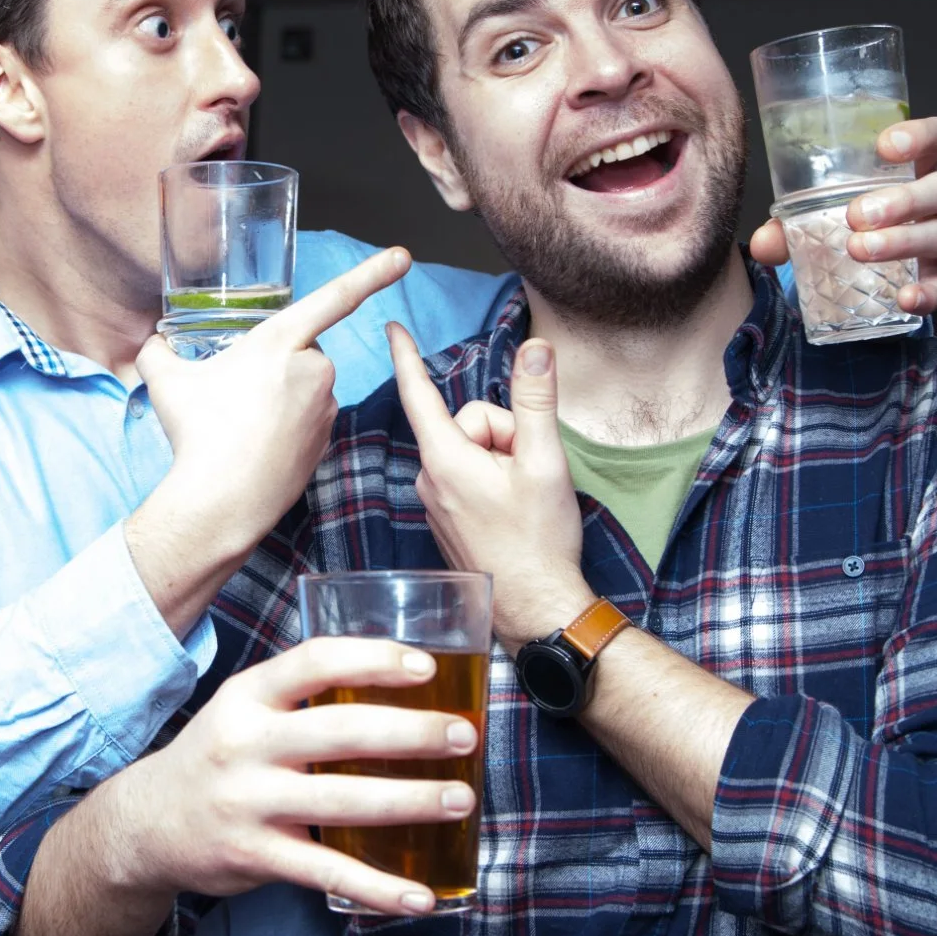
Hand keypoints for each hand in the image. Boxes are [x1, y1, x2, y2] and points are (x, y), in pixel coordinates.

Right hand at [101, 636, 477, 916]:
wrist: (146, 824)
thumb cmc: (218, 758)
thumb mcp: (243, 710)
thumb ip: (302, 697)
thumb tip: (399, 686)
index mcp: (247, 697)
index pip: (314, 662)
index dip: (374, 659)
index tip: (427, 668)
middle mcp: (245, 745)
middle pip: (341, 731)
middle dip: (413, 733)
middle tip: (464, 735)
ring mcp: (249, 803)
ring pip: (343, 801)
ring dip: (411, 801)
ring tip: (460, 800)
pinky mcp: (255, 856)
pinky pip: (328, 874)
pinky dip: (380, 889)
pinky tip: (422, 895)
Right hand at [135, 248, 411, 558]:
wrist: (221, 501)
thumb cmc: (197, 435)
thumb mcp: (166, 381)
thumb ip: (158, 350)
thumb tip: (152, 343)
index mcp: (280, 341)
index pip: (334, 296)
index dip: (372, 272)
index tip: (404, 256)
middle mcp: (313, 369)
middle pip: (299, 349)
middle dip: (272, 363)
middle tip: (234, 391)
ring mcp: (324, 407)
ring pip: (304, 385)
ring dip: (280, 395)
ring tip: (242, 423)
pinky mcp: (327, 440)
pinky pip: (308, 419)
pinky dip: (287, 426)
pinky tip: (258, 444)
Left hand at [388, 323, 593, 651]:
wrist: (535, 608)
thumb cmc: (539, 541)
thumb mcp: (544, 462)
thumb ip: (535, 401)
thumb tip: (535, 349)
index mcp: (445, 459)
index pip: (418, 393)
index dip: (408, 356)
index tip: (392, 326)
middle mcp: (430, 478)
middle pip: (469, 423)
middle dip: (505, 434)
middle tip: (529, 470)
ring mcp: (437, 501)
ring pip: (473, 451)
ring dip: (503, 460)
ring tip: (523, 496)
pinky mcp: (448, 517)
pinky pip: (469, 477)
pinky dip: (494, 481)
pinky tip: (513, 511)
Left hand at [747, 115, 936, 315]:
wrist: (865, 272)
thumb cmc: (847, 225)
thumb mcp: (822, 214)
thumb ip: (791, 224)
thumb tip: (763, 243)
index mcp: (916, 170)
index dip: (922, 136)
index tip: (884, 146)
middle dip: (902, 200)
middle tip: (856, 214)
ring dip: (901, 241)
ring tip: (858, 249)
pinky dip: (927, 293)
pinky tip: (905, 298)